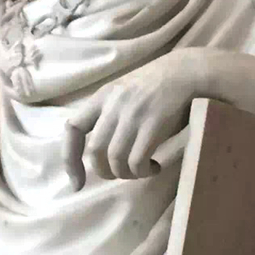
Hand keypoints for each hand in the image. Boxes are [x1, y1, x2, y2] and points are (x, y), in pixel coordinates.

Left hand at [63, 51, 203, 189]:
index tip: (76, 182)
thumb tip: (99, 154)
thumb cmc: (154, 86)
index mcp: (101, 97)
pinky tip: (154, 167)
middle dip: (105, 171)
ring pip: (115, 159)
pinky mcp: (152, 125)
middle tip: (120, 174)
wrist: (185, 71)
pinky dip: (143, 171)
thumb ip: (108, 117)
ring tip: (141, 171)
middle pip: (95, 151)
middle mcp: (113, 105)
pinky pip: (137, 161)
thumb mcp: (122, 94)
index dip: (69, 159)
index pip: (73, 128)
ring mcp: (132, 115)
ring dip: (126, 173)